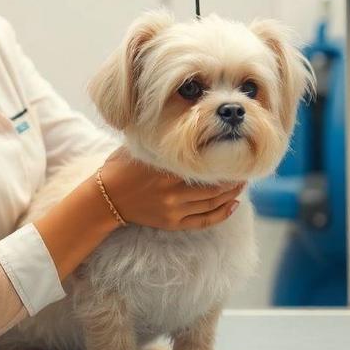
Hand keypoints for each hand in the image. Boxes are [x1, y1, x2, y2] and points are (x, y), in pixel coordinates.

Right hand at [95, 147, 244, 230]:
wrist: (105, 199)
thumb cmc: (121, 168)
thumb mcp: (139, 148)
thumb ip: (160, 141)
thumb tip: (183, 126)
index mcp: (166, 171)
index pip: (203, 167)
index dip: (223, 161)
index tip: (235, 153)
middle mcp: (172, 193)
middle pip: (213, 187)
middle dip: (232, 179)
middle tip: (244, 169)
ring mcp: (174, 211)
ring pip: (212, 203)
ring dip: (231, 194)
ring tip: (241, 183)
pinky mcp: (172, 224)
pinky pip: (204, 221)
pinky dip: (221, 214)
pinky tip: (233, 205)